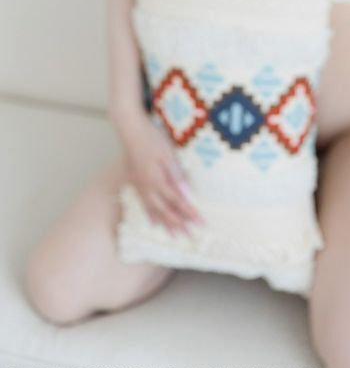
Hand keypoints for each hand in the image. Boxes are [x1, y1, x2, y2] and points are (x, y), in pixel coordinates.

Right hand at [120, 113, 204, 237]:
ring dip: (165, 223)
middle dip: (179, 224)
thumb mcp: (168, 154)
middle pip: (165, 210)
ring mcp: (140, 186)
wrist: (130, 130)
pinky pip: (143, 204)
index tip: (201, 223)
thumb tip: (186, 194)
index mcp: (157, 181)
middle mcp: (147, 187)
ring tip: (174, 235)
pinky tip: (153, 222)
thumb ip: (177, 175)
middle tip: (190, 237)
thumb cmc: (152, 139)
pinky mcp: (135, 182)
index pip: (177, 201)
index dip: (189, 213)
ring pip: (153, 210)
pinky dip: (150, 215)